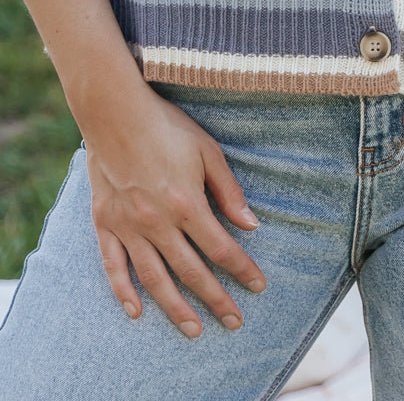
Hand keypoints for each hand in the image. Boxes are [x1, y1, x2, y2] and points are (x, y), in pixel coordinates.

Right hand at [83, 88, 267, 337]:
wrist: (115, 113)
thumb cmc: (166, 127)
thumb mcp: (207, 150)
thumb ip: (228, 190)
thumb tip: (251, 225)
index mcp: (186, 203)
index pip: (221, 248)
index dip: (242, 269)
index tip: (258, 287)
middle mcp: (156, 221)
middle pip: (191, 271)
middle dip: (216, 299)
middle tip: (234, 322)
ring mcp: (128, 225)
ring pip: (154, 278)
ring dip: (175, 308)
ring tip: (192, 330)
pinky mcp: (104, 223)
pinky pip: (113, 266)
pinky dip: (123, 291)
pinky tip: (136, 312)